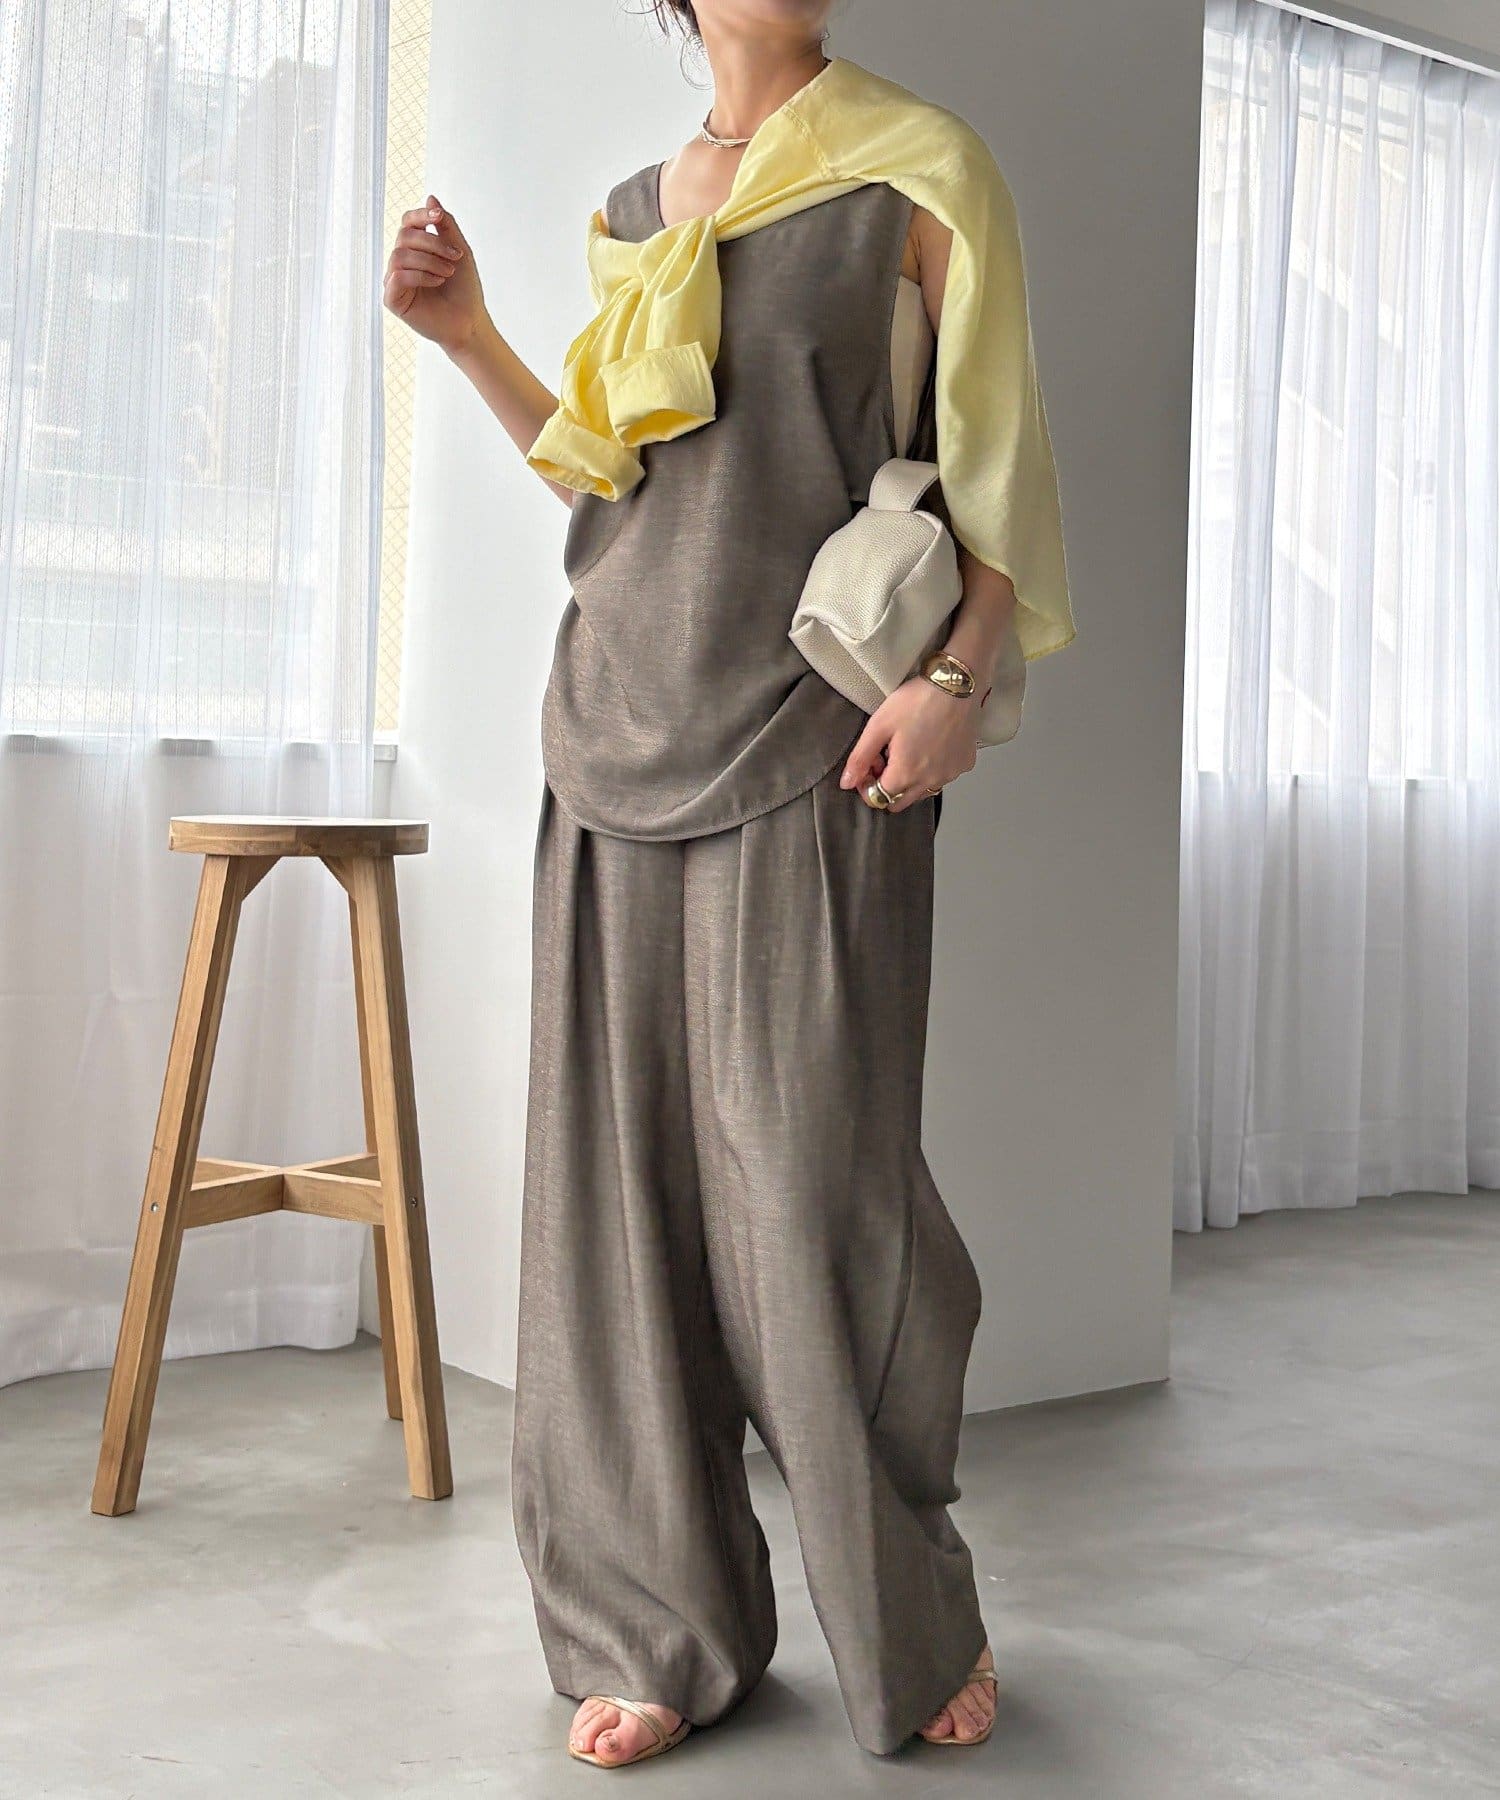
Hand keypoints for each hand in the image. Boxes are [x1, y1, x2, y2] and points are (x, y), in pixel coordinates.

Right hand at [382, 195, 486, 355]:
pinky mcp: (392, 299)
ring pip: (400, 255)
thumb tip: (430, 197)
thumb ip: (446, 225)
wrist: (470, 322)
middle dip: (432, 243)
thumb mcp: (460, 250)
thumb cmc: (465, 290)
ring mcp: (395, 281)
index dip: (420, 215)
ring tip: (448, 273)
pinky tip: (437, 283)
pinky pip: (397, 276)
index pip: (407, 223)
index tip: (438, 217)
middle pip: (404, 236)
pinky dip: (420, 276)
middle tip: (455, 258)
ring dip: (428, 261)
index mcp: (415, 250)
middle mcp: (402, 263)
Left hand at [840, 675, 981, 811]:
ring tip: (908, 750)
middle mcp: (929, 781)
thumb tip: (846, 783)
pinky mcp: (964, 764)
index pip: (877, 798)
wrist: (957, 683)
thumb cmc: (918, 700)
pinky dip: (932, 771)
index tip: (869, 763)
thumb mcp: (879, 725)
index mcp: (905, 774)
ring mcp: (950, 774)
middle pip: (899, 801)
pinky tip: (930, 746)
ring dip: (910, 781)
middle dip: (887, 785)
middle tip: (886, 756)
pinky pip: (943, 778)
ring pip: (921, 793)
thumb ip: (860, 758)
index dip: (867, 784)